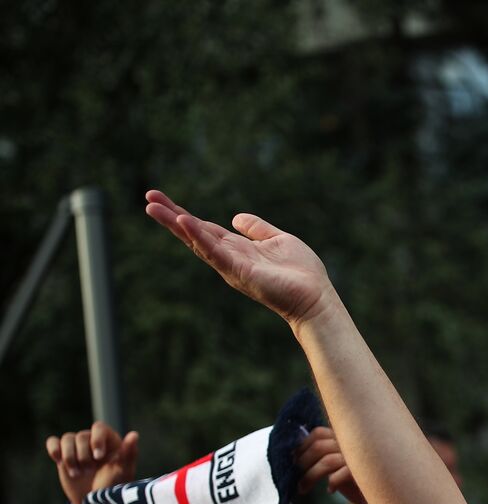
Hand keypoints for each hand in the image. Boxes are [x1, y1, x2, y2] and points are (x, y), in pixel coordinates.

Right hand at [45, 422, 139, 503]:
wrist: (96, 503)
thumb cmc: (113, 486)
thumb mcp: (122, 471)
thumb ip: (128, 453)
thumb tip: (134, 434)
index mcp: (110, 441)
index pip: (99, 427)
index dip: (96, 440)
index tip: (98, 457)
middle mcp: (93, 441)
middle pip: (81, 436)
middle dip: (83, 456)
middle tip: (88, 471)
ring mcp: (77, 447)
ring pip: (67, 439)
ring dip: (69, 457)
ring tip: (76, 474)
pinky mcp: (63, 455)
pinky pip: (53, 442)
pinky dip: (53, 449)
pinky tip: (58, 460)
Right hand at [144, 190, 337, 329]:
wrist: (316, 297)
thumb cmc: (301, 273)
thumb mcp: (278, 240)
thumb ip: (257, 229)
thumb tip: (236, 217)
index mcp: (236, 249)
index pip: (204, 228)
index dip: (183, 214)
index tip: (160, 199)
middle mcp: (228, 258)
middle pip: (194, 233)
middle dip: (170, 216)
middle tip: (147, 198)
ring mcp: (231, 266)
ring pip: (198, 241)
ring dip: (175, 225)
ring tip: (153, 208)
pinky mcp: (240, 272)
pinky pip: (215, 252)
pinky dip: (200, 237)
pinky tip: (184, 222)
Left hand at [296, 426, 371, 503]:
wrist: (386, 500)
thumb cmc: (359, 484)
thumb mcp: (340, 466)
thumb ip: (325, 456)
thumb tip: (295, 455)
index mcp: (348, 437)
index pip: (319, 433)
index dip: (303, 445)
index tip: (294, 459)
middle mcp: (355, 442)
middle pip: (319, 446)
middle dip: (303, 462)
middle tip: (296, 477)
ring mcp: (362, 456)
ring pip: (326, 461)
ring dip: (310, 477)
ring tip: (303, 489)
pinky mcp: (367, 472)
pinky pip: (340, 474)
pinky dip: (332, 483)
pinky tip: (331, 490)